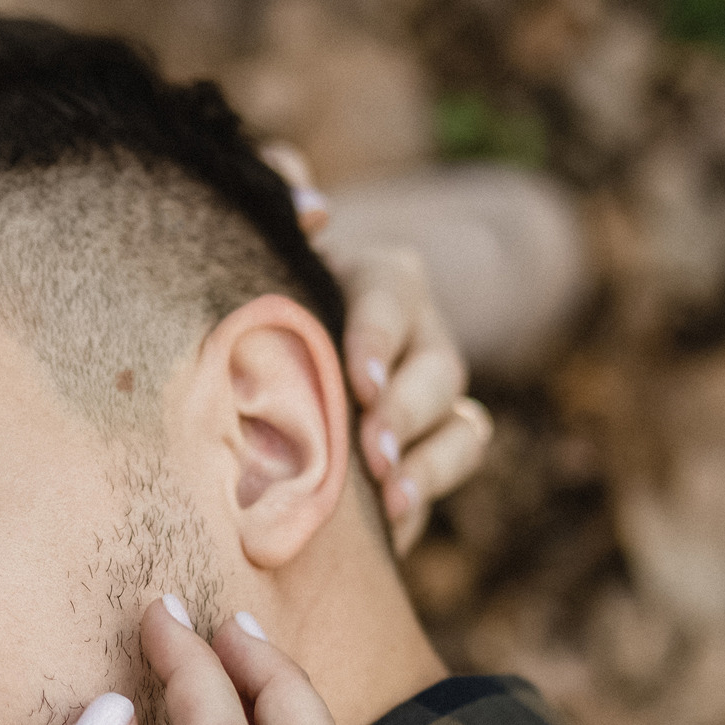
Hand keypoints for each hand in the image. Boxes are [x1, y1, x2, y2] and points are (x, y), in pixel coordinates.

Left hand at [263, 144, 493, 555]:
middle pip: (440, 370)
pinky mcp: (423, 452)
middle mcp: (420, 338)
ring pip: (460, 428)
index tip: (357, 380)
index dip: (380, 337)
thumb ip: (278, 194)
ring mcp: (429, 399)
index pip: (393, 297)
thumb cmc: (267, 283)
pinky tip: (389, 530)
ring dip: (429, 464)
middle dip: (408, 412)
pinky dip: (424, 500)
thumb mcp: (264, 236)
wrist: (274, 343)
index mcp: (380, 280)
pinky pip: (445, 475)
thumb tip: (309, 206)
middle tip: (370, 451)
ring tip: (391, 499)